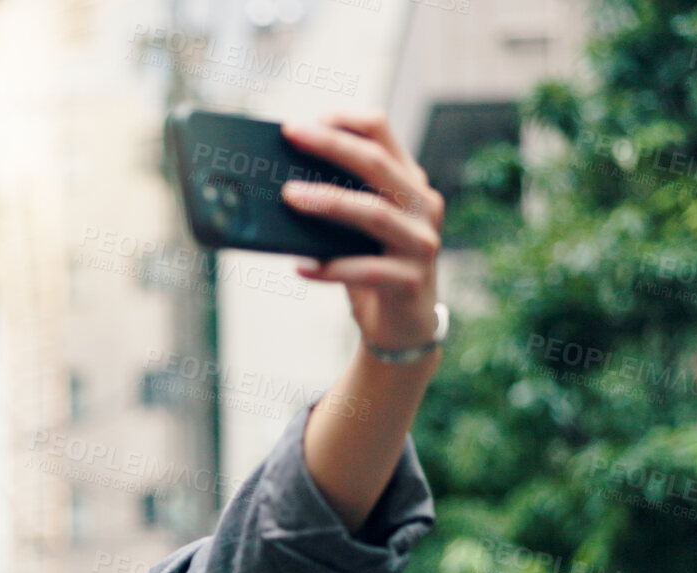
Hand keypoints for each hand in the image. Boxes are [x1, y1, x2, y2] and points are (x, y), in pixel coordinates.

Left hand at [279, 110, 445, 351]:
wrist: (403, 327)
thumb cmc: (371, 268)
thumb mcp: (354, 229)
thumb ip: (333, 202)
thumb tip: (275, 186)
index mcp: (407, 182)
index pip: (382, 132)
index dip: (342, 120)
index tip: (301, 123)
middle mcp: (421, 205)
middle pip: (377, 163)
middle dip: (331, 144)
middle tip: (290, 135)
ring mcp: (421, 242)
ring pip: (374, 213)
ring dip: (329, 201)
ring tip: (289, 196)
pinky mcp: (411, 281)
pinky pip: (367, 271)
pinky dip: (330, 268)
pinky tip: (301, 267)